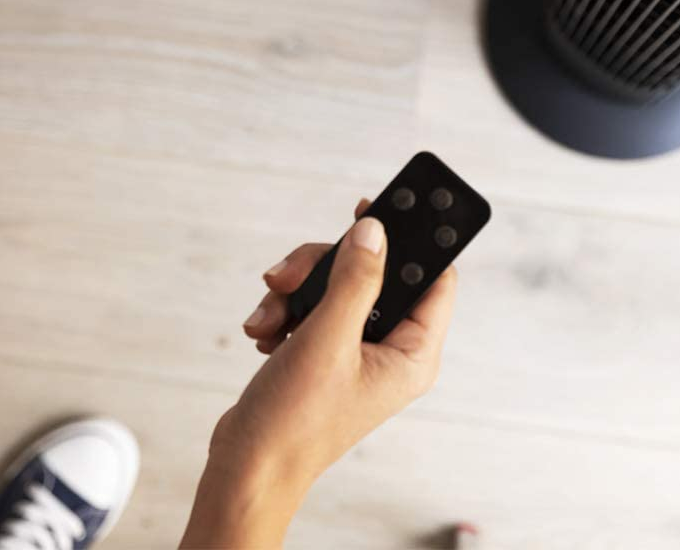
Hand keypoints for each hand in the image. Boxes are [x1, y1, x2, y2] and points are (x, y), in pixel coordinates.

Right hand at [180, 200, 456, 548]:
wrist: (245, 471)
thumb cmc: (294, 424)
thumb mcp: (328, 340)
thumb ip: (356, 280)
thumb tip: (375, 230)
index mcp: (413, 352)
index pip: (434, 277)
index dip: (411, 239)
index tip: (376, 209)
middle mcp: (391, 348)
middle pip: (374, 272)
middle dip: (326, 267)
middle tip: (291, 273)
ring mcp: (357, 349)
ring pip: (336, 284)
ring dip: (297, 290)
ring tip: (272, 315)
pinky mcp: (326, 351)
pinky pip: (313, 306)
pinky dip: (285, 310)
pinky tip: (266, 332)